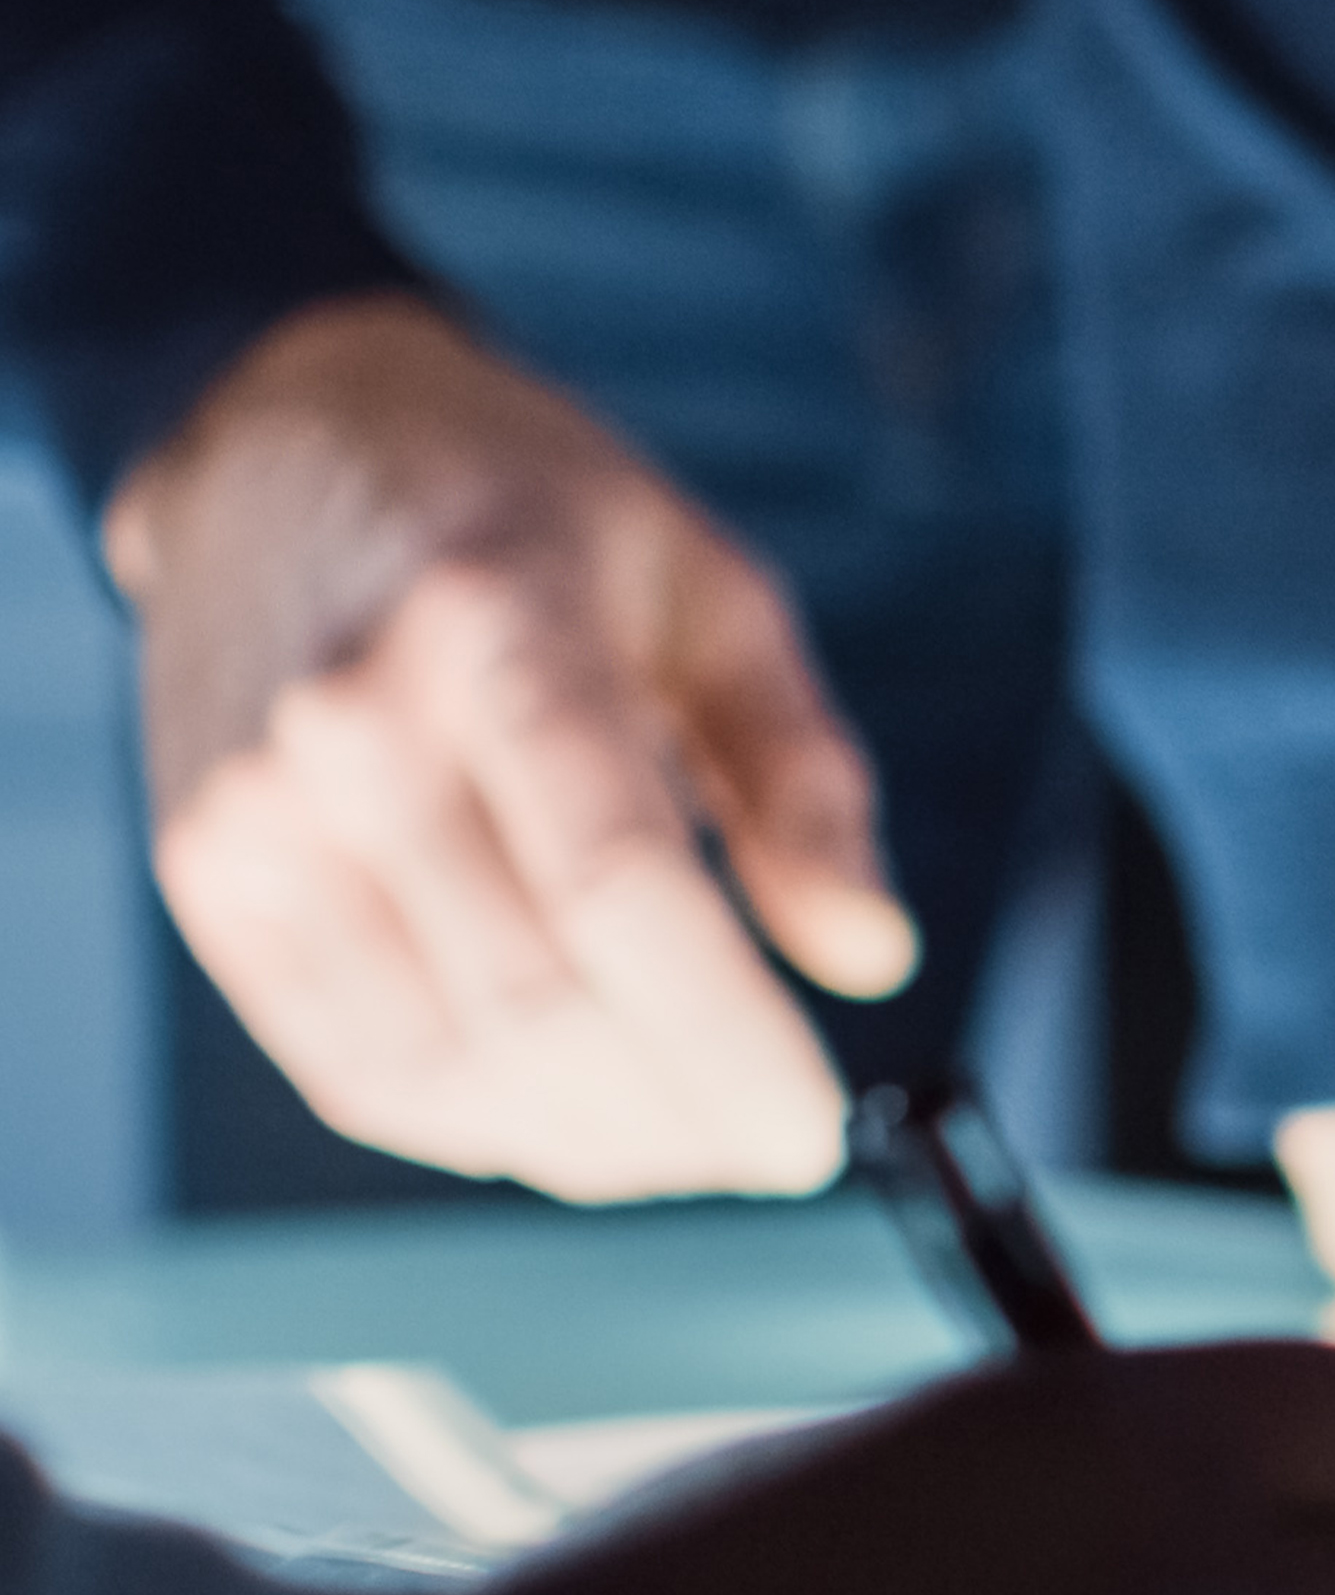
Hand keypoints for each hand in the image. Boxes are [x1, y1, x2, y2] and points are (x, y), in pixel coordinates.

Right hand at [103, 293, 909, 1200]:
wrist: (280, 446)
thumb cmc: (528, 522)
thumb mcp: (715, 598)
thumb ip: (803, 782)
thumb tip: (870, 956)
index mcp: (500, 630)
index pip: (618, 892)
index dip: (727, 1042)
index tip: (812, 1135)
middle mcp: (351, 726)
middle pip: (535, 1004)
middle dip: (680, 1120)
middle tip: (770, 1148)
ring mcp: (256, 811)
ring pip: (443, 1067)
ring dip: (589, 1144)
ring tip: (687, 1135)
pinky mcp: (204, 875)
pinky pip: (353, 1067)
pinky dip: (480, 1125)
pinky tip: (569, 1113)